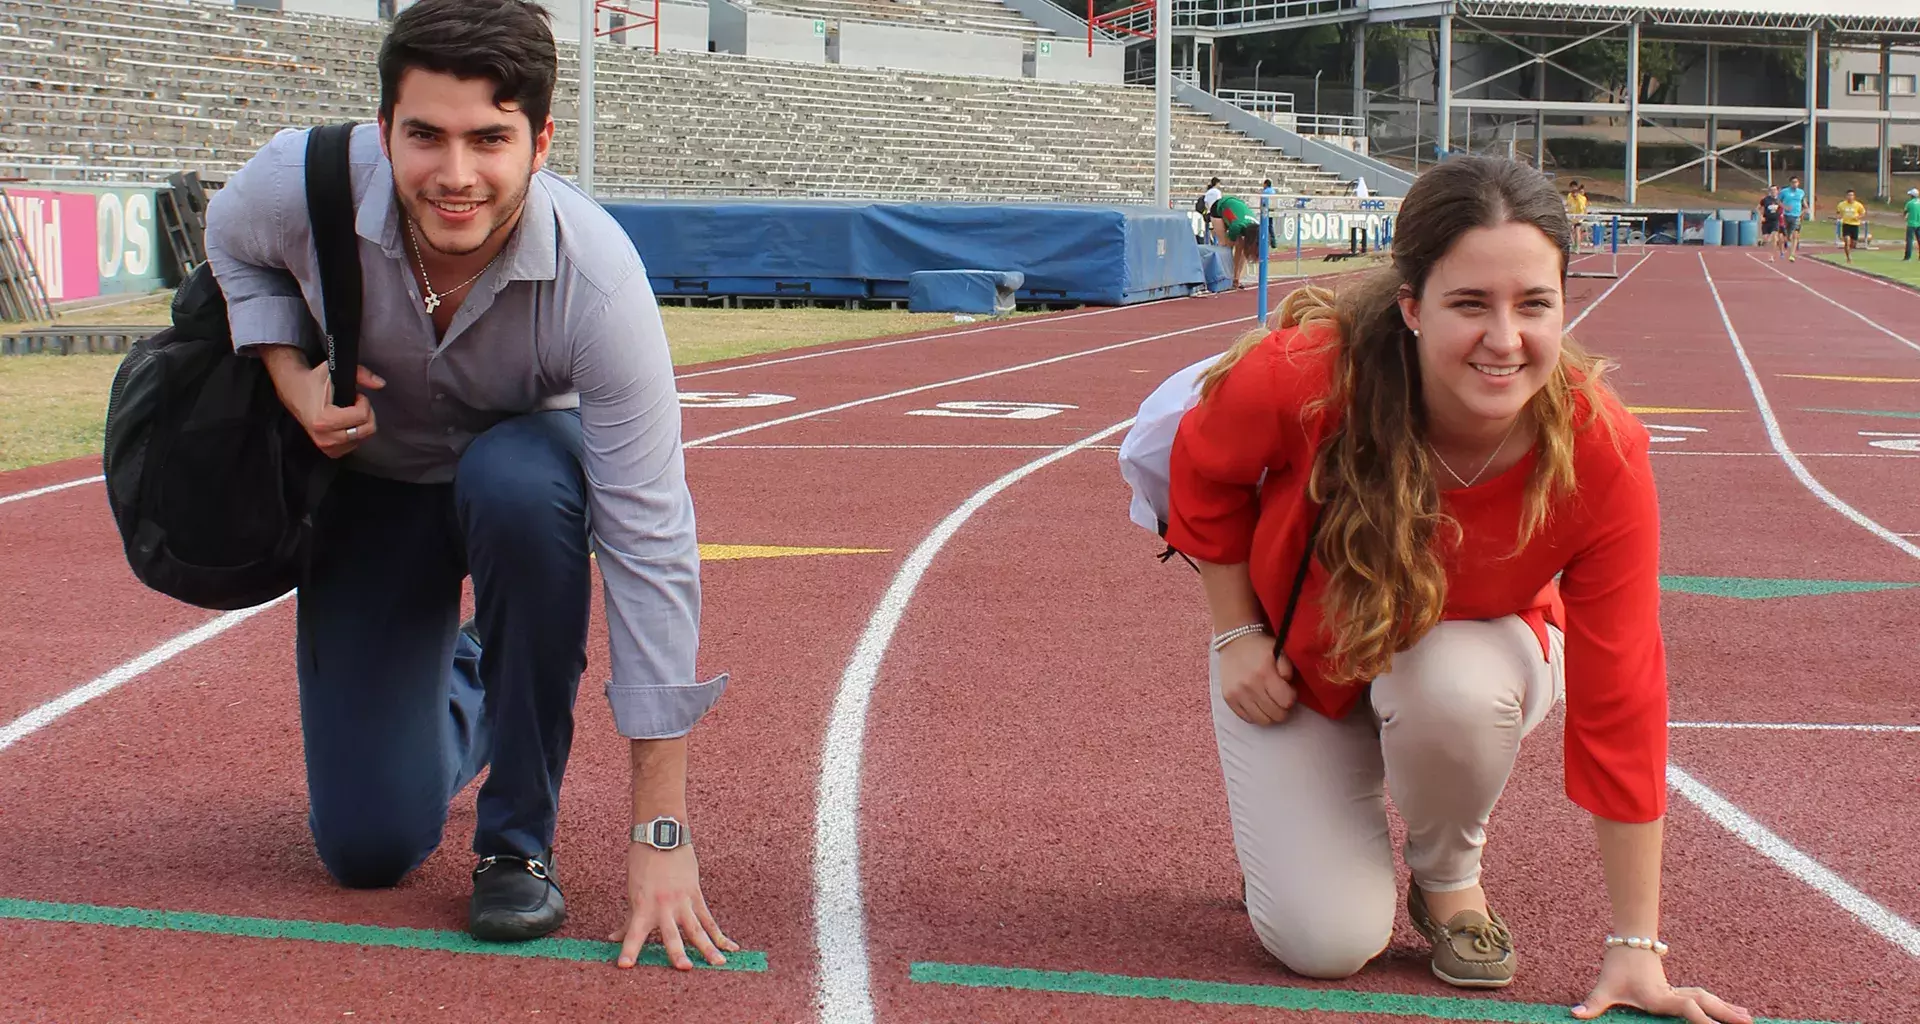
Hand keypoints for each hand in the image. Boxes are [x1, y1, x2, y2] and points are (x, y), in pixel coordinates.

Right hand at [263, 347, 383, 458]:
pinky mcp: (330, 451)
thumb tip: (381, 383)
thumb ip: (360, 374)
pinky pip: (356, 445)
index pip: (362, 416)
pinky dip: (356, 433)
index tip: (356, 395)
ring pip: (363, 438)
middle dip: (366, 414)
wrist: (294, 393)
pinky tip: (347, 423)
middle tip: (355, 404)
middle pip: (366, 430)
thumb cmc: (313, 381)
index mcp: (323, 420)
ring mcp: (327, 447)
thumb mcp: (333, 370)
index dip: (364, 402)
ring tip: (349, 412)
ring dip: (362, 423)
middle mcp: (324, 437)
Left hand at [608, 843, 738, 970]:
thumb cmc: (642, 863)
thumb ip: (628, 919)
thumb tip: (613, 938)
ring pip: (697, 929)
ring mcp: (683, 901)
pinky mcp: (696, 895)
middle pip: (672, 934)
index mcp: (643, 906)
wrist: (662, 835)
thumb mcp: (632, 892)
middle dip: (677, 952)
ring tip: (718, 963)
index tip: (624, 965)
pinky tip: (731, 947)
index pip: (633, 933)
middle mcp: (664, 906)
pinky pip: (709, 918)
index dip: (629, 949)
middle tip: (684, 968)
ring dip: (708, 947)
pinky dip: (720, 934)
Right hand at [1219, 633, 1296, 725]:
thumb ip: (1288, 669)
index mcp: (1265, 673)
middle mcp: (1250, 686)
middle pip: (1276, 715)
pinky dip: (1256, 715)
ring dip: (1270, 714)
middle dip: (1283, 708)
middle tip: (1280, 698)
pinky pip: (1247, 719)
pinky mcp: (1228, 699)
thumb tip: (1288, 686)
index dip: (1291, 697)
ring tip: (1270, 703)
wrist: (1234, 641)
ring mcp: (1237, 694)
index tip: (1288, 690)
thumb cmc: (1261, 647)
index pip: (1286, 702)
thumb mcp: (1279, 651)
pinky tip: (1258, 703)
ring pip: (1263, 721)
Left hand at [1574, 947, 1752, 1023]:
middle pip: (1705, 1003)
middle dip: (1726, 1014)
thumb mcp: (1604, 987)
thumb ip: (1592, 1003)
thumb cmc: (1616, 966)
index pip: (1687, 1010)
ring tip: (1748, 1017)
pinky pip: (1704, 998)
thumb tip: (1575, 1014)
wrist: (1628, 941)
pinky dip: (1720, 1004)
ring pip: (1708, 999)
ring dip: (1727, 1008)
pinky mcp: (1678, 991)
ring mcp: (1678, 992)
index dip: (1702, 1020)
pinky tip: (1733, 1009)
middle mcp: (1673, 994)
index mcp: (1660, 997)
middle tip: (1749, 1022)